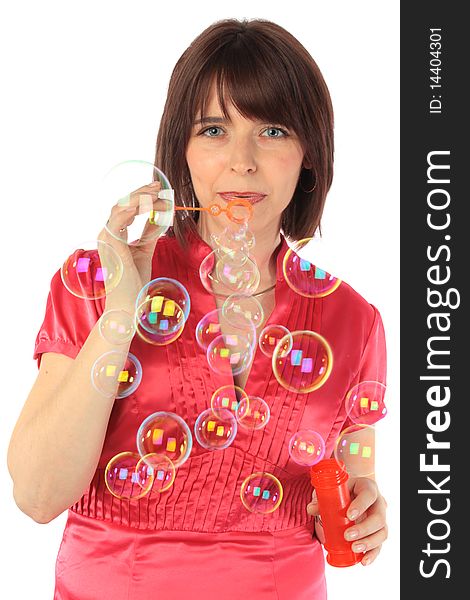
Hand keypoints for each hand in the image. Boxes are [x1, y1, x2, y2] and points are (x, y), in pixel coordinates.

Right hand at [97, 180, 168, 308]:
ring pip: (121, 206)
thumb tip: (159, 215)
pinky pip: (121, 217)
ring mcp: (106, 237)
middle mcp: (107, 234)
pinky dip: (136, 207)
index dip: (141, 198)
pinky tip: (151, 204)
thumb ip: (149, 233)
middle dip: (141, 192)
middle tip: (159, 186)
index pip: (125, 210)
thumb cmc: (134, 281)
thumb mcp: (145, 251)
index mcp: (114, 236)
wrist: (128, 303)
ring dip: (142, 197)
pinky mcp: (111, 243)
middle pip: (122, 204)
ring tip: (158, 193)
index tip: (158, 191)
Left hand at [307, 477, 387, 565]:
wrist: (352, 493)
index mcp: (367, 487)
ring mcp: (380, 519)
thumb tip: (310, 509)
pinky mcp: (378, 532)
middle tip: (347, 535)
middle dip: (364, 529)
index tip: (349, 515)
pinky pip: (380, 544)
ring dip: (369, 543)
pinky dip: (372, 554)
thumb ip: (321, 498)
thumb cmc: (342, 490)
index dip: (361, 505)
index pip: (368, 495)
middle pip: (378, 518)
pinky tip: (363, 561)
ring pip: (382, 532)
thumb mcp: (333, 490)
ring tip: (354, 548)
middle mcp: (378, 503)